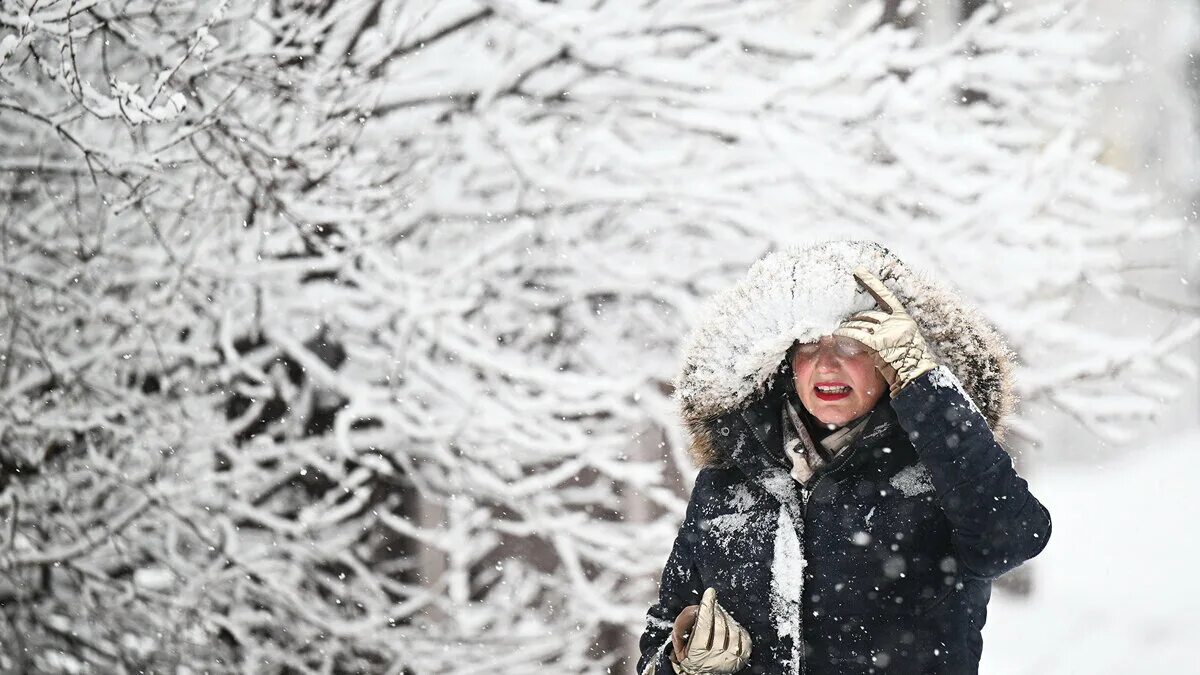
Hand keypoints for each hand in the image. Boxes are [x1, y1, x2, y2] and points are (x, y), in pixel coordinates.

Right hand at [670, 588, 751, 673]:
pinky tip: (730, 625)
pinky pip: (744, 637)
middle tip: (713, 603)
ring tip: (719, 615)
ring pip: (733, 630)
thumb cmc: (691, 654)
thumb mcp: (680, 640)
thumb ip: (682, 624)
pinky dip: (737, 627)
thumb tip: (697, 609)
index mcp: (697, 654)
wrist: (703, 673)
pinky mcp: (741, 659)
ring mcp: (730, 659)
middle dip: (716, 610)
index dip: (707, 608)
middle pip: (720, 626)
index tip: (709, 594)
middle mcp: (715, 659)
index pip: (704, 626)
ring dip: (726, 617)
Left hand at [833, 267, 937, 397]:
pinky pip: (857, 335)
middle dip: (854, 320)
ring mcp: (888, 332)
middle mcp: (896, 322)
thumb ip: (888, 330)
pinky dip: (845, 334)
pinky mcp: (879, 344)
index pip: (885, 296)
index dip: (871, 283)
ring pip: (860, 324)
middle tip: (842, 326)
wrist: (917, 378)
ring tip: (837, 332)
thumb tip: (865, 325)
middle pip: (867, 315)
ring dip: (847, 328)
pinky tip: (837, 335)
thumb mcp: (904, 340)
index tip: (858, 271)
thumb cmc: (909, 363)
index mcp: (903, 319)